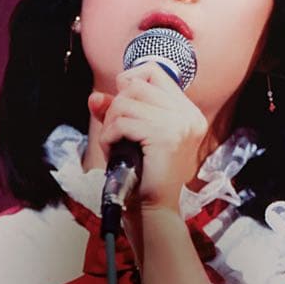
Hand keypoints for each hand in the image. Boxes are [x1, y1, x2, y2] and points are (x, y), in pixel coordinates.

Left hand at [87, 61, 208, 213]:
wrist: (155, 211)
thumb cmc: (146, 178)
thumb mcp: (134, 138)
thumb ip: (117, 113)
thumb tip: (95, 97)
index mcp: (189, 113)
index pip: (155, 72)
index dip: (130, 81)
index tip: (122, 105)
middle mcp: (189, 116)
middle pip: (137, 85)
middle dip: (116, 107)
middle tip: (116, 133)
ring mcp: (180, 125)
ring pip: (127, 102)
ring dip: (111, 123)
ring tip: (114, 144)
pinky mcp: (166, 136)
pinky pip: (123, 122)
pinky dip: (109, 136)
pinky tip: (113, 150)